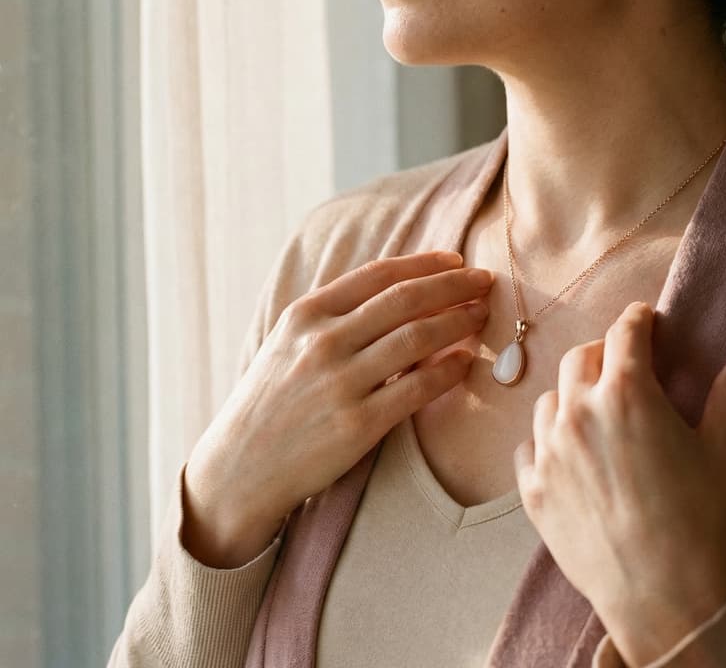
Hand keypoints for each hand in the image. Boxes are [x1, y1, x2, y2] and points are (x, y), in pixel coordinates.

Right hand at [182, 251, 493, 566]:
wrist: (240, 466)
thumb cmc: (270, 401)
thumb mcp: (287, 343)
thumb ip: (332, 316)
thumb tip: (395, 293)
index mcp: (306, 314)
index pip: (377, 275)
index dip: (424, 263)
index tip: (456, 260)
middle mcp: (323, 341)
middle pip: (404, 300)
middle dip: (453, 285)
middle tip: (485, 282)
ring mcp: (341, 383)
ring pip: (417, 339)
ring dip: (458, 322)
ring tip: (482, 316)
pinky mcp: (358, 425)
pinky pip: (417, 390)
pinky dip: (448, 371)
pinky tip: (466, 362)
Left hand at [512, 301, 725, 663]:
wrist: (662, 594)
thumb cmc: (699, 519)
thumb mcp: (722, 451)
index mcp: (626, 393)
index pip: (625, 333)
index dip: (637, 320)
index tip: (643, 318)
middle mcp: (577, 410)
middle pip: (581, 358)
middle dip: (604, 354)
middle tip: (622, 364)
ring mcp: (548, 447)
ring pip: (550, 399)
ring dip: (571, 397)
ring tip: (596, 414)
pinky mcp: (531, 484)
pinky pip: (529, 445)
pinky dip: (546, 442)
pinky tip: (567, 454)